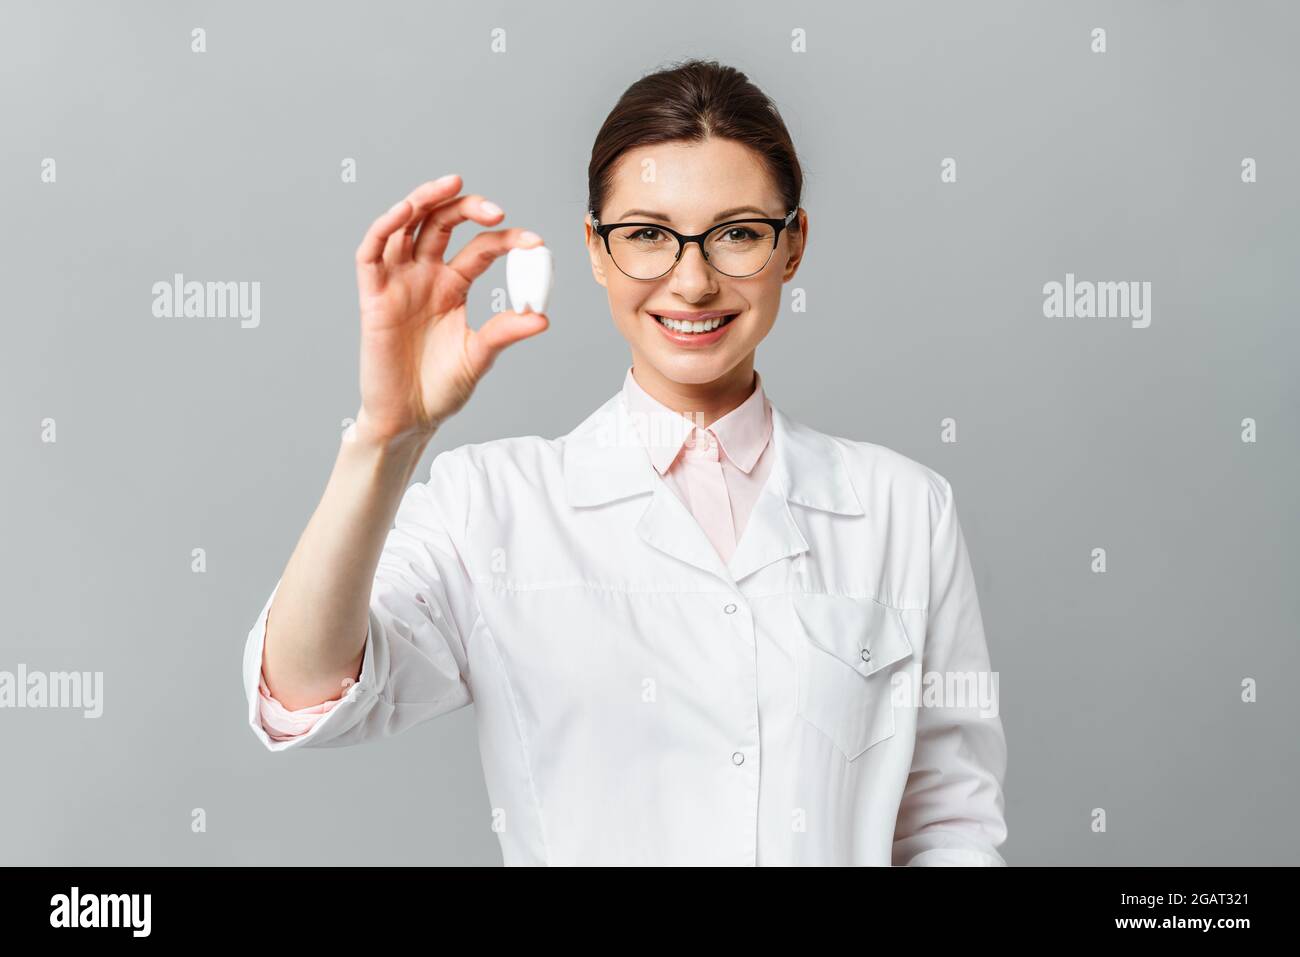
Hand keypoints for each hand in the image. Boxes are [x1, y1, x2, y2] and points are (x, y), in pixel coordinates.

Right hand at [352, 175, 547, 445]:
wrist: (409, 419)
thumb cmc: (441, 388)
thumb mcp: (480, 356)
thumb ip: (505, 332)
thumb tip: (542, 317)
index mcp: (453, 286)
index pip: (480, 248)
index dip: (506, 240)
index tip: (534, 243)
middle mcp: (425, 276)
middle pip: (441, 223)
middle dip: (467, 208)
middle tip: (496, 210)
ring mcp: (398, 283)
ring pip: (405, 226)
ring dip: (425, 200)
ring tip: (452, 186)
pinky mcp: (373, 297)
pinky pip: (371, 254)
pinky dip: (384, 227)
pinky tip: (405, 212)